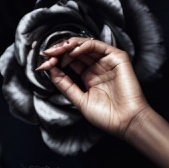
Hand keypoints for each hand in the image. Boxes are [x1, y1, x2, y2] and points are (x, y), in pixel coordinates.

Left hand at [35, 36, 151, 139]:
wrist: (126, 122)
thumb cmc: (106, 116)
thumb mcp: (79, 100)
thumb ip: (65, 85)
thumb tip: (50, 70)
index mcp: (89, 76)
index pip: (70, 62)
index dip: (56, 61)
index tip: (42, 64)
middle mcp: (97, 67)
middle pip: (75, 52)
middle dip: (59, 51)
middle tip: (47, 54)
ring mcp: (107, 61)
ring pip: (85, 46)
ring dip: (69, 45)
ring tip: (57, 50)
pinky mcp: (117, 58)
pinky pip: (98, 46)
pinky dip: (84, 46)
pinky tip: (72, 52)